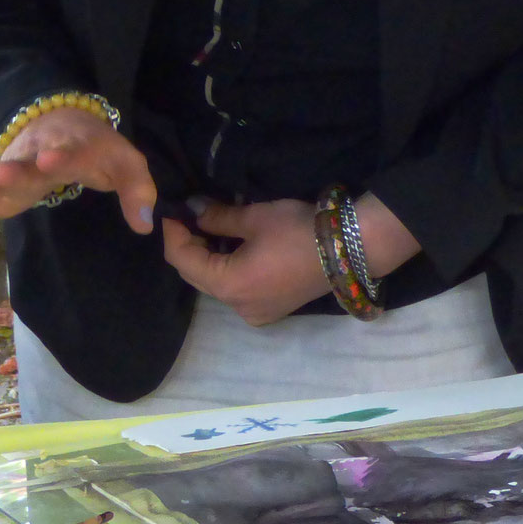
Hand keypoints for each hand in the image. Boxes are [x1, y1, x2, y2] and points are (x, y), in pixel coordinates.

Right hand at [0, 105, 156, 235]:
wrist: (59, 120)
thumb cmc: (96, 148)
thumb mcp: (127, 163)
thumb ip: (138, 191)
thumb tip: (143, 226)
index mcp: (71, 146)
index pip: (66, 150)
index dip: (59, 155)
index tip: (50, 160)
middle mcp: (37, 155)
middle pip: (24, 162)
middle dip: (11, 169)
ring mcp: (14, 168)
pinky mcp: (0, 186)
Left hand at [162, 193, 422, 324]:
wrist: (351, 248)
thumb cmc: (298, 230)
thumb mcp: (253, 217)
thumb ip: (216, 217)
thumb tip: (192, 210)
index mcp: (228, 286)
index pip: (182, 260)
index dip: (173, 234)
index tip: (171, 210)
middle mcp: (237, 308)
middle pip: (197, 276)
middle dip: (188, 246)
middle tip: (187, 216)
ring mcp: (255, 313)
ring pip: (216, 285)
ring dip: (208, 258)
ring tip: (208, 227)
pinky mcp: (270, 310)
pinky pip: (236, 291)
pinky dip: (227, 269)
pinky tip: (230, 246)